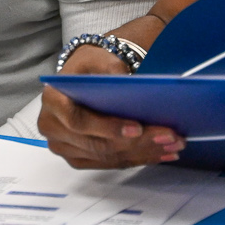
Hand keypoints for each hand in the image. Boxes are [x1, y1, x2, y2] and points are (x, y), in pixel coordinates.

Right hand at [39, 42, 183, 170]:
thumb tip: (130, 88)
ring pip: (107, 157)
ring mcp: (64, 147)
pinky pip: (109, 164)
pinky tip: (162, 153)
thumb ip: (111, 71)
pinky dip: (138, 159)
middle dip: (136, 143)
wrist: (85, 76)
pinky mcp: (78, 158)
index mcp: (53, 101)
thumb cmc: (92, 66)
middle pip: (97, 144)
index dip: (108, 127)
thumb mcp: (100, 60)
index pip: (78, 121)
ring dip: (143, 153)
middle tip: (169, 137)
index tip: (138, 127)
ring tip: (172, 146)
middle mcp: (52, 128)